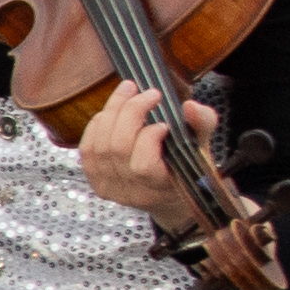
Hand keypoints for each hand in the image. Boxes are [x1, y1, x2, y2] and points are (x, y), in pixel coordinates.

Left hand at [75, 80, 205, 228]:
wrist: (169, 197)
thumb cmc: (186, 170)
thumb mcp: (202, 148)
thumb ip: (202, 125)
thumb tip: (190, 106)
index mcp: (160, 188)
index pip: (142, 166)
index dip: (149, 138)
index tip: (164, 124)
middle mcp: (131, 192)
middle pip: (117, 148)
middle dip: (130, 112)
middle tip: (147, 93)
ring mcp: (110, 188)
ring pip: (99, 145)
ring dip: (112, 112)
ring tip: (128, 92)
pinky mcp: (96, 181)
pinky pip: (87, 150)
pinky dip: (97, 125)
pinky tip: (111, 112)